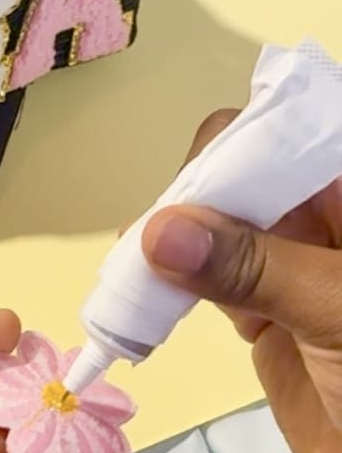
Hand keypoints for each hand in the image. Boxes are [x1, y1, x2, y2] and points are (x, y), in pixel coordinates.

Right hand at [144, 110, 341, 452]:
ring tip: (131, 270)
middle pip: (238, 175)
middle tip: (152, 240)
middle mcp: (322, 221)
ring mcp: (293, 269)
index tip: (192, 193)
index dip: (232, 148)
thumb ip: (255, 267)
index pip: (282, 135)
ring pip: (216, 228)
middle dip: (191, 195)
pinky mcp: (268, 317)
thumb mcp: (340, 311)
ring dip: (170, 241)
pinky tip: (137, 299)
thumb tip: (156, 230)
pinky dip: (168, 286)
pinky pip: (207, 282)